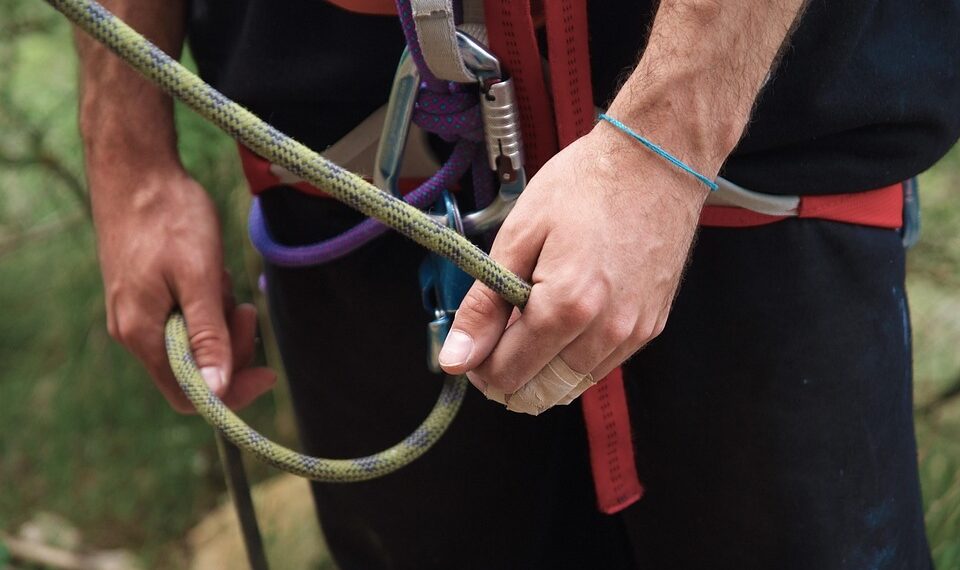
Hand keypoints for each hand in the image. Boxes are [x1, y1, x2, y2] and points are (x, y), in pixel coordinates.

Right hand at [93, 167, 275, 412]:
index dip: (231, 392)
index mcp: (142, 334)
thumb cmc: (168, 217)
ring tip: (223, 278)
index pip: (190, 394)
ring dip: (221, 318)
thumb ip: (208, 336)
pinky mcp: (146, 294)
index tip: (268, 371)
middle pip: (195, 369)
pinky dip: (207, 302)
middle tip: (248, 307)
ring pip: (194, 340)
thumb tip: (216, 391)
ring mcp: (138, 312)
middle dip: (230, 345)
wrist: (135, 168)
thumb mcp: (199, 277)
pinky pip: (185, 316)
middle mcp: (134, 331)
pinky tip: (211, 271)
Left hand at [438, 123, 708, 409]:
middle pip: (540, 395)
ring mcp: (633, 332)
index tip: (471, 347)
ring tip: (526, 327)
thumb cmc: (588, 185)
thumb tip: (457, 358)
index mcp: (567, 306)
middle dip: (507, 379)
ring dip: (540, 373)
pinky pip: (600, 367)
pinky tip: (560, 324)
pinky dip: (571, 360)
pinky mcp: (650, 327)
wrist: (656, 161)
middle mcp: (606, 330)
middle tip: (492, 343)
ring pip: (570, 388)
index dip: (479, 368)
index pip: (509, 374)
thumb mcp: (518, 236)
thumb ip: (485, 306)